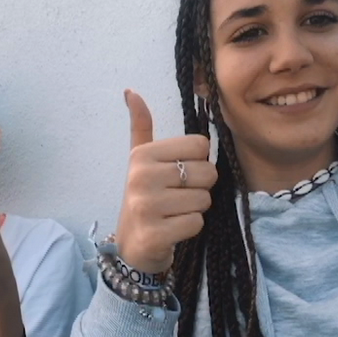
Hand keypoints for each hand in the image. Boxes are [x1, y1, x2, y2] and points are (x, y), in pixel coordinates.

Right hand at [115, 90, 217, 273]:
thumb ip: (141, 126)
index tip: (178, 175)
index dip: (198, 162)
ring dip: (195, 210)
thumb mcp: (139, 160)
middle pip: (207, 173)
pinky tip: (172, 229)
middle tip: (178, 198)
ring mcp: (146, 207)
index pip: (201, 146)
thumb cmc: (144, 197)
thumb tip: (130, 91)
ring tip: (174, 213)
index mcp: (142, 155)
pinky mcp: (154, 234)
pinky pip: (196, 223)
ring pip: (204, 200)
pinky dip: (190, 229)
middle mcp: (141, 177)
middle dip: (200, 188)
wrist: (131, 245)